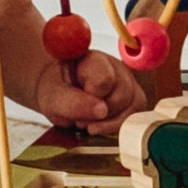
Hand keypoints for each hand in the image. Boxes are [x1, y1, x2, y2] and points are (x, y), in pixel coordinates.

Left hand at [34, 46, 149, 136]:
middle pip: (123, 94)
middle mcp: (115, 67)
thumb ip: (72, 102)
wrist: (59, 94)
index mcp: (92, 59)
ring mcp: (128, 82)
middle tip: (79, 120)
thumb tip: (102, 111)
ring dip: (110, 123)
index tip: (75, 101)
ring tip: (88, 124)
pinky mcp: (133, 99)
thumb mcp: (52, 97)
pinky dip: (117, 127)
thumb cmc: (55, 91)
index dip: (92, 97)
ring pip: (134, 106)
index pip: (104, 79)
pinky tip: (100, 127)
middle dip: (100, 114)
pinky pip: (135, 116)